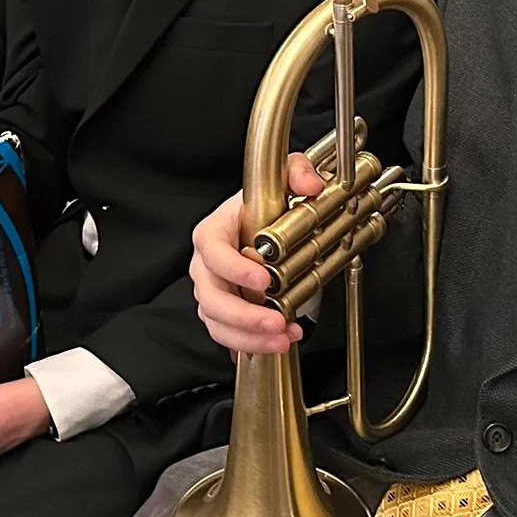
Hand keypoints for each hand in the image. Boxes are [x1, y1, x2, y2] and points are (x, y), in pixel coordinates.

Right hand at [190, 152, 323, 355]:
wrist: (260, 227)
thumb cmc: (261, 208)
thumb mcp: (282, 179)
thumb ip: (297, 172)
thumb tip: (310, 184)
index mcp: (213, 231)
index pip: (213, 251)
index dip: (234, 268)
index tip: (263, 279)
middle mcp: (205, 265)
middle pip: (211, 296)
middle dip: (244, 315)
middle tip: (275, 321)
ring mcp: (212, 291)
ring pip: (217, 321)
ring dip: (249, 336)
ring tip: (282, 338)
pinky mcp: (222, 313)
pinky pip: (228, 334)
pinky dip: (252, 344)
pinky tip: (280, 341)